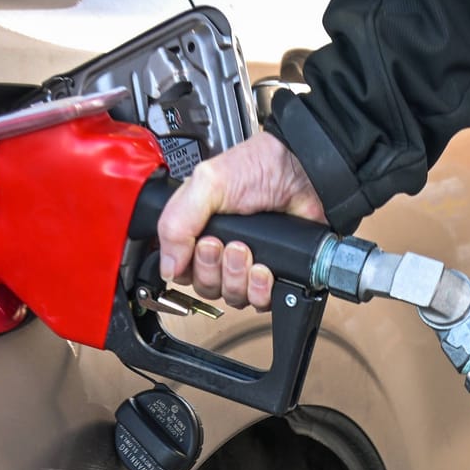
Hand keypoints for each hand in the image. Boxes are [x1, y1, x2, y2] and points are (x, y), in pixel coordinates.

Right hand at [157, 131, 324, 308]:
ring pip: (231, 297)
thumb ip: (177, 223)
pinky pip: (259, 302)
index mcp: (201, 231)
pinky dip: (259, 289)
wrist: (302, 171)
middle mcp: (223, 251)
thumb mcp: (206, 184)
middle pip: (206, 288)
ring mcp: (249, 265)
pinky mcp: (275, 275)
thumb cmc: (258, 168)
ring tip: (246, 250)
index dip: (189, 267)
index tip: (203, 245)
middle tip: (226, 244)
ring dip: (236, 277)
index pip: (183, 271)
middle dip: (214, 269)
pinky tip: (263, 269)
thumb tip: (167, 266)